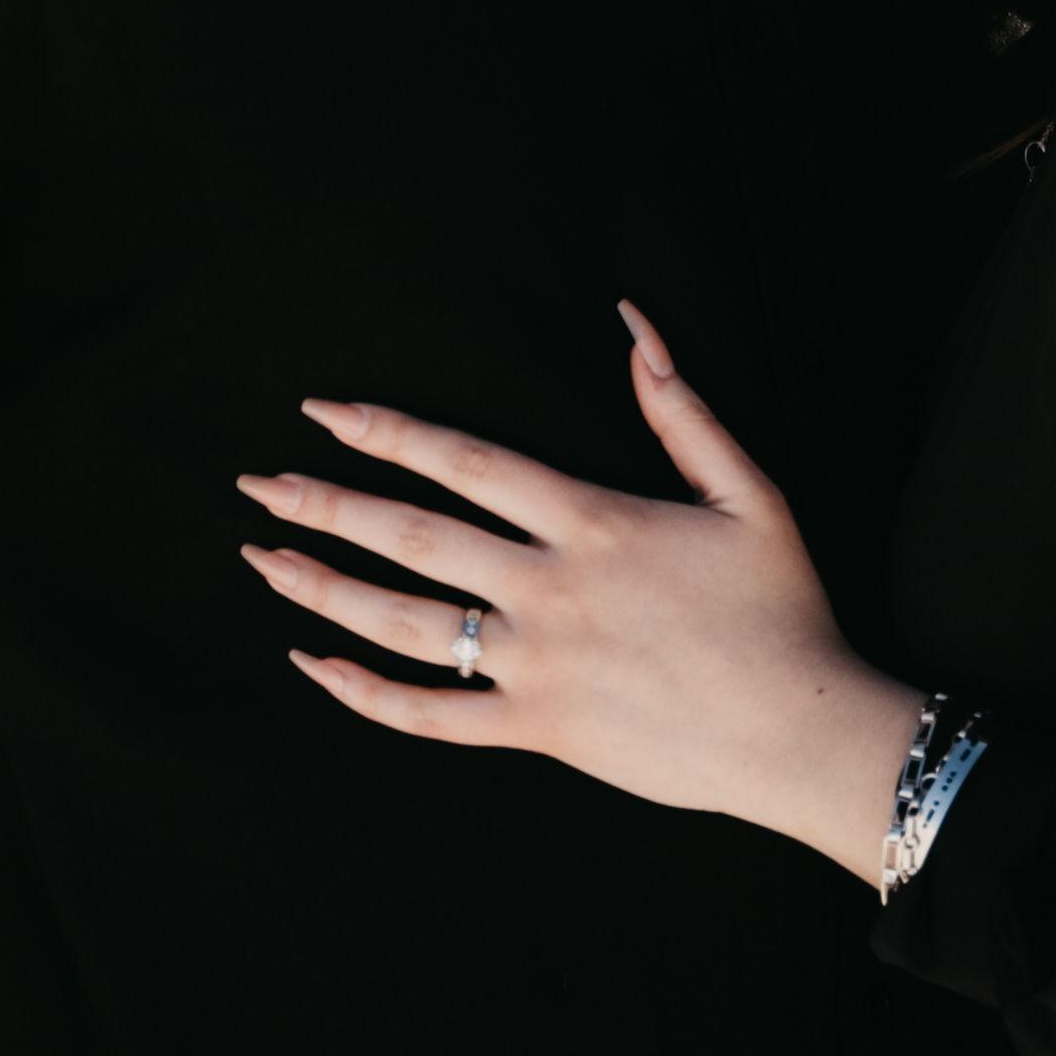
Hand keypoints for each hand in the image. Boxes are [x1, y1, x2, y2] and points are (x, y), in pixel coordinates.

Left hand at [243, 306, 924, 882]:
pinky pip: (432, 715)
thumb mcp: (748, 490)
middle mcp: (549, 588)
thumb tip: (635, 324)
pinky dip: (366, 693)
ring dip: (324, 590)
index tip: (324, 413)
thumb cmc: (782, 607)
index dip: (387, 432)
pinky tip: (315, 665)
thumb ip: (682, 407)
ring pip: (404, 623)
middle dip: (326, 503)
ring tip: (264, 560)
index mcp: (592, 521)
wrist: (799, 731)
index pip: (464, 461)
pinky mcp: (538, 730)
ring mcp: (536, 663)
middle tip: (256, 484)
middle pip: (412, 534)